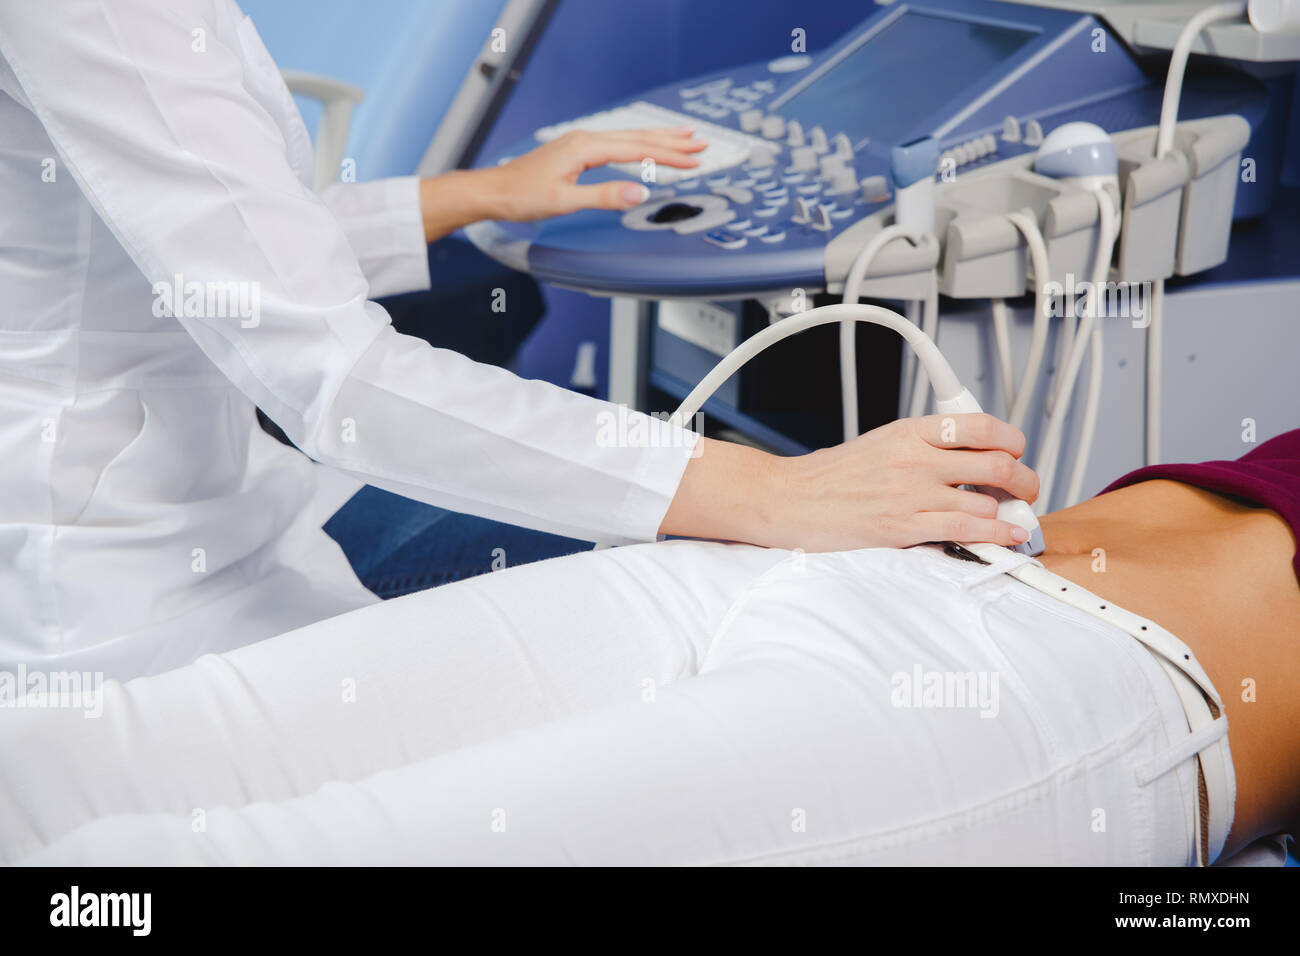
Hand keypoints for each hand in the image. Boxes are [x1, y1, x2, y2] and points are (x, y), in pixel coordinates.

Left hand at [483, 127, 705, 220]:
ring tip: (684, 138)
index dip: (668, 156)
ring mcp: (581, 143)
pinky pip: (617, 144)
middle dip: (672, 141)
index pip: (637, 150)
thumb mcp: (565, 201)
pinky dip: (639, 144)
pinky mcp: (577, 151)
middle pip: (638, 137)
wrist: (494, 192)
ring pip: (629, 138)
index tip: (694, 160)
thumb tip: (639, 194)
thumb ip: (604, 196)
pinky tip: (645, 146)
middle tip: (701, 143)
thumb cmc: (523, 196)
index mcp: (585, 147)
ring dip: (659, 139)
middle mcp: (585, 139)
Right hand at [661, 413, 1039, 551]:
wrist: (789, 498)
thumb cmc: (828, 476)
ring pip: (988, 500)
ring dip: (1008, 512)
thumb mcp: (879, 442)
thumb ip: (921, 446)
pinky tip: (1006, 536)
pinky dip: (997, 535)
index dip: (1011, 439)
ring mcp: (911, 494)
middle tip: (1026, 488)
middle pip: (996, 463)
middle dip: (1025, 479)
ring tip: (1012, 517)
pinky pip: (968, 530)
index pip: (980, 425)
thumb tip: (966, 456)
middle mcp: (915, 459)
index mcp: (909, 431)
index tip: (1016, 451)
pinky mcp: (904, 527)